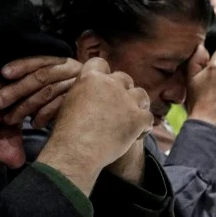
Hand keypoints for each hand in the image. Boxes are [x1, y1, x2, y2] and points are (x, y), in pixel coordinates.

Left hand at [0, 57, 82, 127]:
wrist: (101, 97)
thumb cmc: (66, 87)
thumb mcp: (54, 77)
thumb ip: (36, 78)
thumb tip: (6, 82)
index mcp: (60, 60)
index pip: (39, 60)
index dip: (21, 65)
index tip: (3, 73)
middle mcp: (70, 69)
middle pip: (41, 77)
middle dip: (17, 89)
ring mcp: (76, 84)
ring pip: (48, 92)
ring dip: (26, 107)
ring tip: (10, 119)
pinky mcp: (79, 100)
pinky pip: (59, 107)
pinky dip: (44, 115)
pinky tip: (34, 124)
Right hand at [44, 58, 151, 172]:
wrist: (76, 152)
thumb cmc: (67, 133)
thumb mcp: (70, 102)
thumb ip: (84, 92)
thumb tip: (93, 93)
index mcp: (90, 77)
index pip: (101, 63)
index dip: (104, 74)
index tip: (104, 86)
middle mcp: (110, 84)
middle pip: (124, 78)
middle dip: (123, 91)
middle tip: (118, 107)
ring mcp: (126, 100)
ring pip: (141, 95)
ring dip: (138, 105)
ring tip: (132, 118)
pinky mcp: (138, 118)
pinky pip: (148, 117)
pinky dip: (144, 126)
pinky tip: (136, 134)